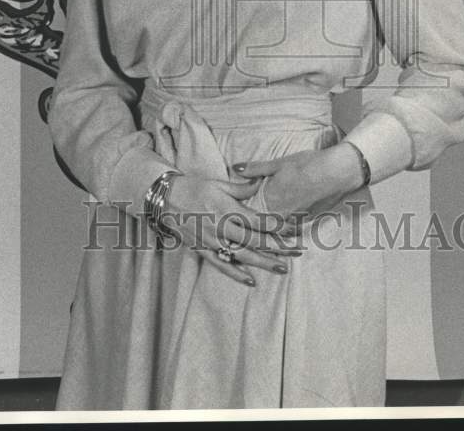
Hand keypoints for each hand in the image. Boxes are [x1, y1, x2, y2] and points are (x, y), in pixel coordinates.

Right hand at [162, 173, 302, 285]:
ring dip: (264, 263)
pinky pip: (221, 265)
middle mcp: (222, 227)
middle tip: (298, 251)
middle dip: (278, 246)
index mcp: (227, 209)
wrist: (165, 198)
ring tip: (283, 269)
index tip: (295, 228)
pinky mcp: (203, 250)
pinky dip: (236, 274)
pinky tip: (251, 281)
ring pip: (242, 256)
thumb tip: (260, 182)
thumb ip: (241, 188)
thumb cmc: (193, 187)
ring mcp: (212, 241)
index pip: (259, 220)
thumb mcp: (219, 184)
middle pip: (255, 241)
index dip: (278, 226)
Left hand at [233, 144, 363, 228]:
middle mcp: (281, 214)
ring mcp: (295, 220)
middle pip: (261, 230)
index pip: (248, 216)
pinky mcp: (308, 222)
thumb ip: (255, 169)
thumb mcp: (279, 163)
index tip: (228, 225)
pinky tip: (282, 239)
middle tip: (237, 241)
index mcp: (270, 200)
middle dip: (249, 235)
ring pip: (276, 235)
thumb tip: (235, 168)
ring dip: (268, 239)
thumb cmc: (308, 164)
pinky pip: (291, 232)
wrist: (337, 173)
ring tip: (258, 245)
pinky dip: (284, 236)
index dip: (238, 220)